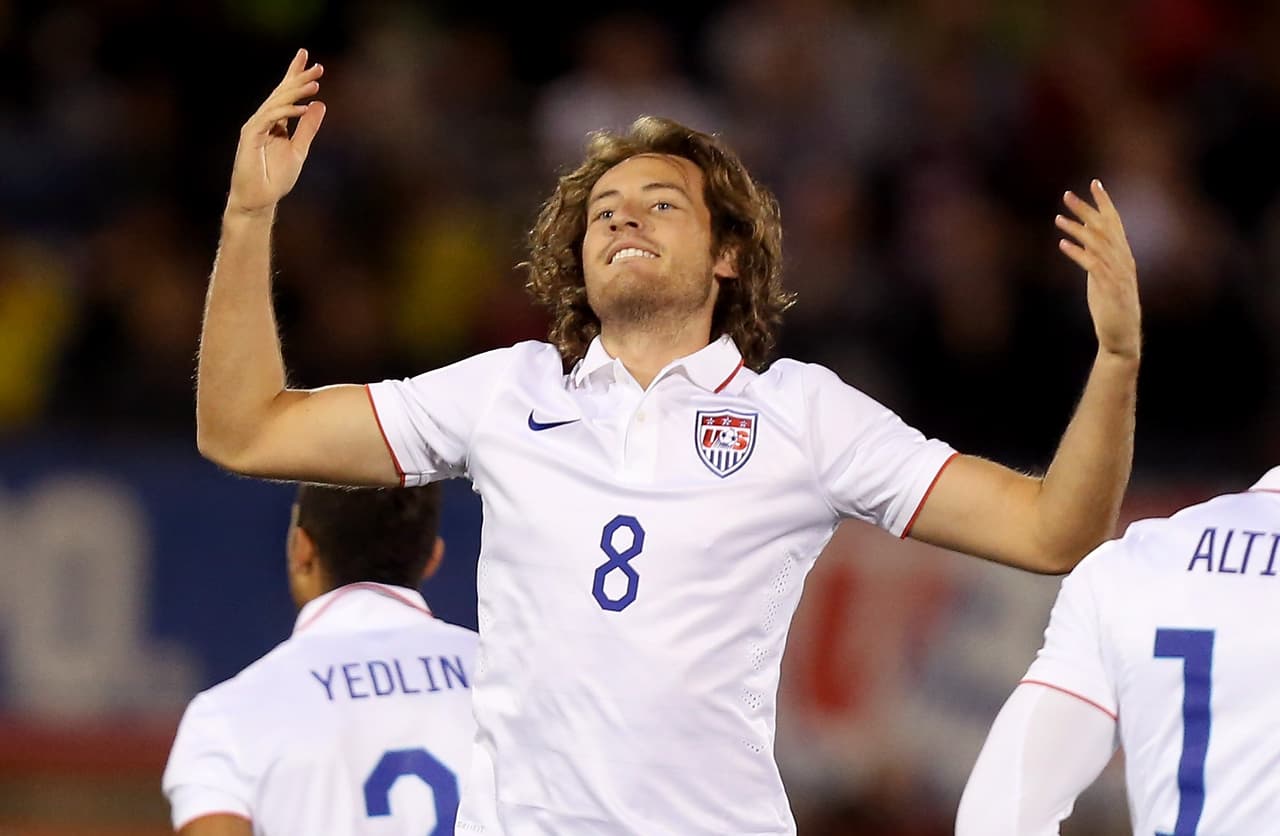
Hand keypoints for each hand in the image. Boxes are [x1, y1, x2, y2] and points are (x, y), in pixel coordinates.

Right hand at [227, 49, 325, 217]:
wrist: (259, 199)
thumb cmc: (275, 178)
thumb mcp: (299, 150)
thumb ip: (308, 128)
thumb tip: (319, 104)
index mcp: (275, 122)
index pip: (286, 94)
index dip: (296, 76)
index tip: (308, 60)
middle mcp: (264, 120)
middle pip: (282, 93)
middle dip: (299, 78)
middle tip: (318, 66)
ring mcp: (256, 126)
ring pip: (277, 102)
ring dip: (296, 92)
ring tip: (316, 84)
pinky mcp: (251, 135)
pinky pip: (270, 118)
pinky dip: (287, 112)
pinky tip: (304, 108)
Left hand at [1056, 180, 1140, 359]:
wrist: (1121, 335)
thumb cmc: (1111, 306)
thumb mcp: (1101, 275)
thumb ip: (1096, 254)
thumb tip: (1084, 233)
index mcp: (1122, 255)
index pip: (1115, 222)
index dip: (1104, 202)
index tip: (1094, 183)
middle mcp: (1123, 260)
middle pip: (1104, 228)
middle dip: (1086, 209)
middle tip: (1067, 195)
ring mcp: (1117, 273)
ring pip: (1097, 244)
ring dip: (1077, 229)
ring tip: (1058, 218)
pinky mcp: (1109, 287)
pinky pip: (1092, 265)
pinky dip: (1078, 252)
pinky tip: (1063, 244)